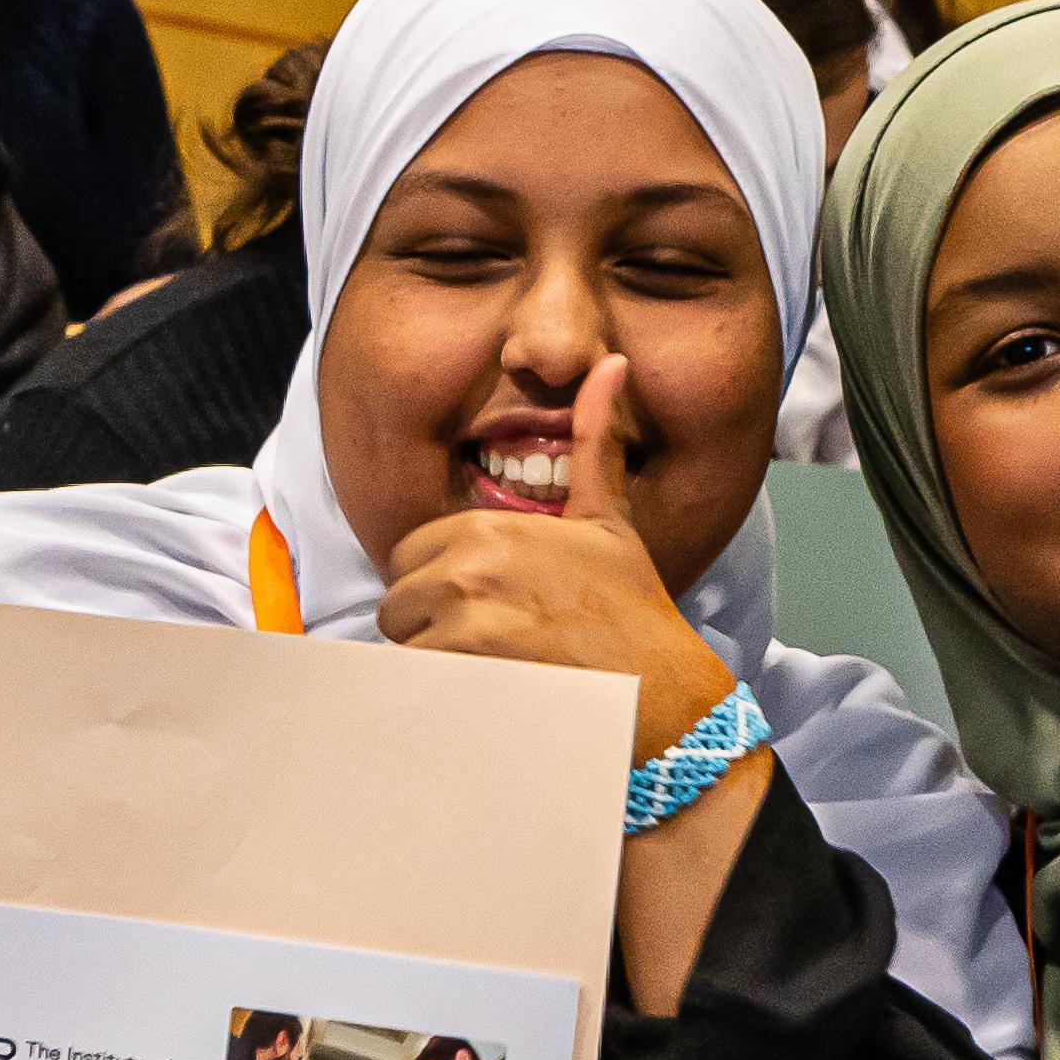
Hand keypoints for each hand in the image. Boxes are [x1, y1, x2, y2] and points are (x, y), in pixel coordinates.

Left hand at [377, 355, 737, 763]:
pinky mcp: (464, 673)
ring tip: (494, 668)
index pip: (410, 557)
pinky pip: (416, 683)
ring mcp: (462, 623)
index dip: (441, 585)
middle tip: (493, 643)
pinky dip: (440, 694)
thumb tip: (610, 365)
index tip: (487, 605)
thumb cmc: (633, 609)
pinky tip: (488, 692)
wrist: (661, 689)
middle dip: (430, 625)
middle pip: (397, 603)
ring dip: (435, 662)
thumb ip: (593, 444)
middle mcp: (468, 568)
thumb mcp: (608, 520)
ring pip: (403, 646)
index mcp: (489, 526)